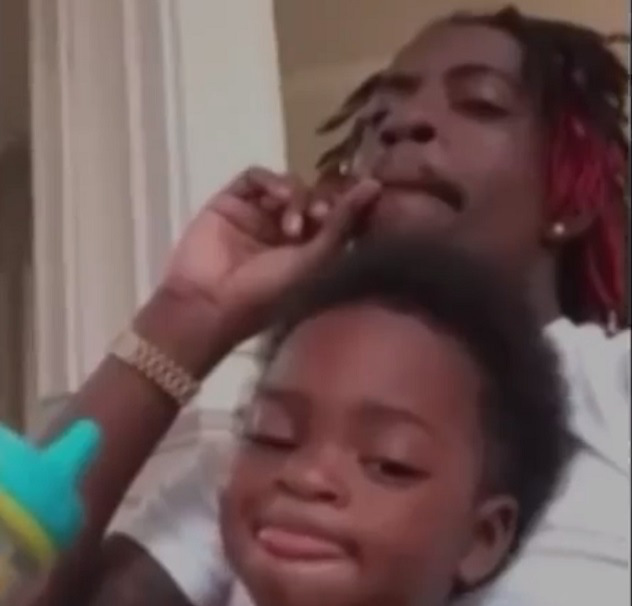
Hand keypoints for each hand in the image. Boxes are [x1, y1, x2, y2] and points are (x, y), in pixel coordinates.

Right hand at [161, 167, 380, 342]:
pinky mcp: (232, 201)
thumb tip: (375, 186)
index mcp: (308, 249)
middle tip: (321, 216)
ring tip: (292, 226)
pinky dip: (271, 181)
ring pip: (288, 184)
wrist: (210, 302)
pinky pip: (255, 177)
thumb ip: (343, 222)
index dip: (347, 203)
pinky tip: (277, 196)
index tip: (361, 197)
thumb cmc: (268, 292)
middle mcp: (284, 229)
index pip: (334, 214)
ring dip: (297, 197)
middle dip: (322, 201)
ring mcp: (258, 214)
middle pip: (313, 195)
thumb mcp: (314, 260)